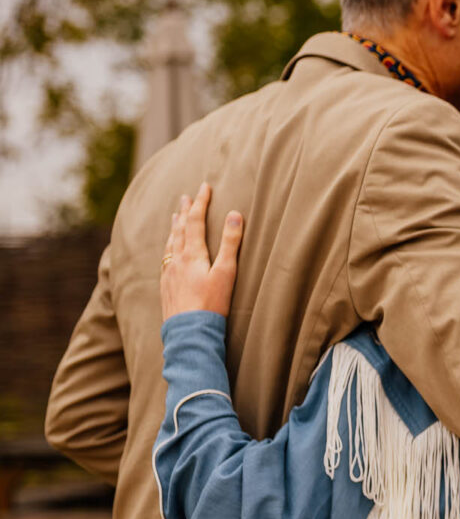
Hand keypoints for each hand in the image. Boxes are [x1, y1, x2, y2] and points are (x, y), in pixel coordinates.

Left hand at [160, 183, 243, 318]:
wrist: (189, 332)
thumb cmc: (212, 303)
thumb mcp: (226, 272)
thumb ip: (230, 243)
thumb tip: (234, 214)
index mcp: (192, 254)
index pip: (196, 221)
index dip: (201, 203)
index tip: (204, 187)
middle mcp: (177, 260)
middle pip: (179, 229)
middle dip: (184, 211)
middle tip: (185, 196)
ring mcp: (169, 273)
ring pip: (170, 243)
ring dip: (174, 227)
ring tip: (175, 216)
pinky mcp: (166, 286)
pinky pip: (165, 258)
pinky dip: (169, 246)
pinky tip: (169, 250)